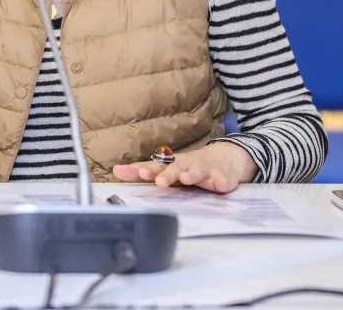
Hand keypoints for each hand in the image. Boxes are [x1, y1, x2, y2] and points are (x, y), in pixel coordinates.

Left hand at [112, 142, 257, 193]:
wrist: (227, 157)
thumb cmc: (191, 165)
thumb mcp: (169, 168)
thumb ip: (144, 171)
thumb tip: (116, 171)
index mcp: (172, 165)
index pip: (154, 166)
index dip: (142, 170)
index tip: (131, 173)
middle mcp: (187, 165)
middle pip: (175, 167)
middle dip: (168, 173)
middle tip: (159, 181)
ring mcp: (206, 169)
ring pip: (198, 171)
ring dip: (192, 174)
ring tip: (186, 178)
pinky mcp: (223, 175)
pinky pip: (223, 179)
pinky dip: (222, 181)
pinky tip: (220, 185)